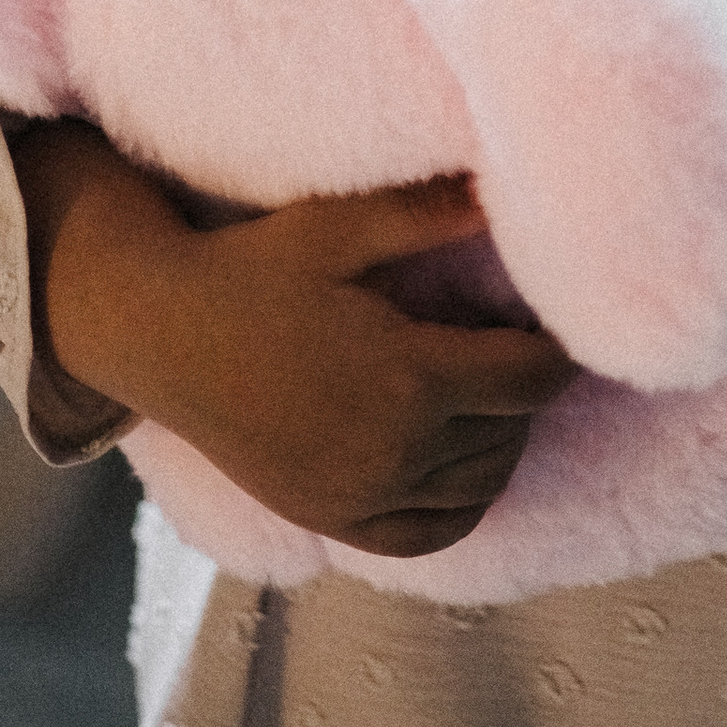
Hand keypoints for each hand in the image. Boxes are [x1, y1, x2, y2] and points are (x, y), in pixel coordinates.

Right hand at [19, 126, 575, 554]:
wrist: (162, 334)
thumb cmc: (254, 267)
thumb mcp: (340, 225)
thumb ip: (426, 212)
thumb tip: (502, 190)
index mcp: (411, 378)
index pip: (529, 379)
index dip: (560, 350)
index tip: (565, 319)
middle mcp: (395, 453)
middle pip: (510, 434)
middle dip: (530, 390)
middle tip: (527, 344)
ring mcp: (361, 497)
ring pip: (477, 489)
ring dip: (502, 443)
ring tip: (495, 392)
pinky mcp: (331, 521)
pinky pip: (426, 535)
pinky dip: (460, 507)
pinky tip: (462, 463)